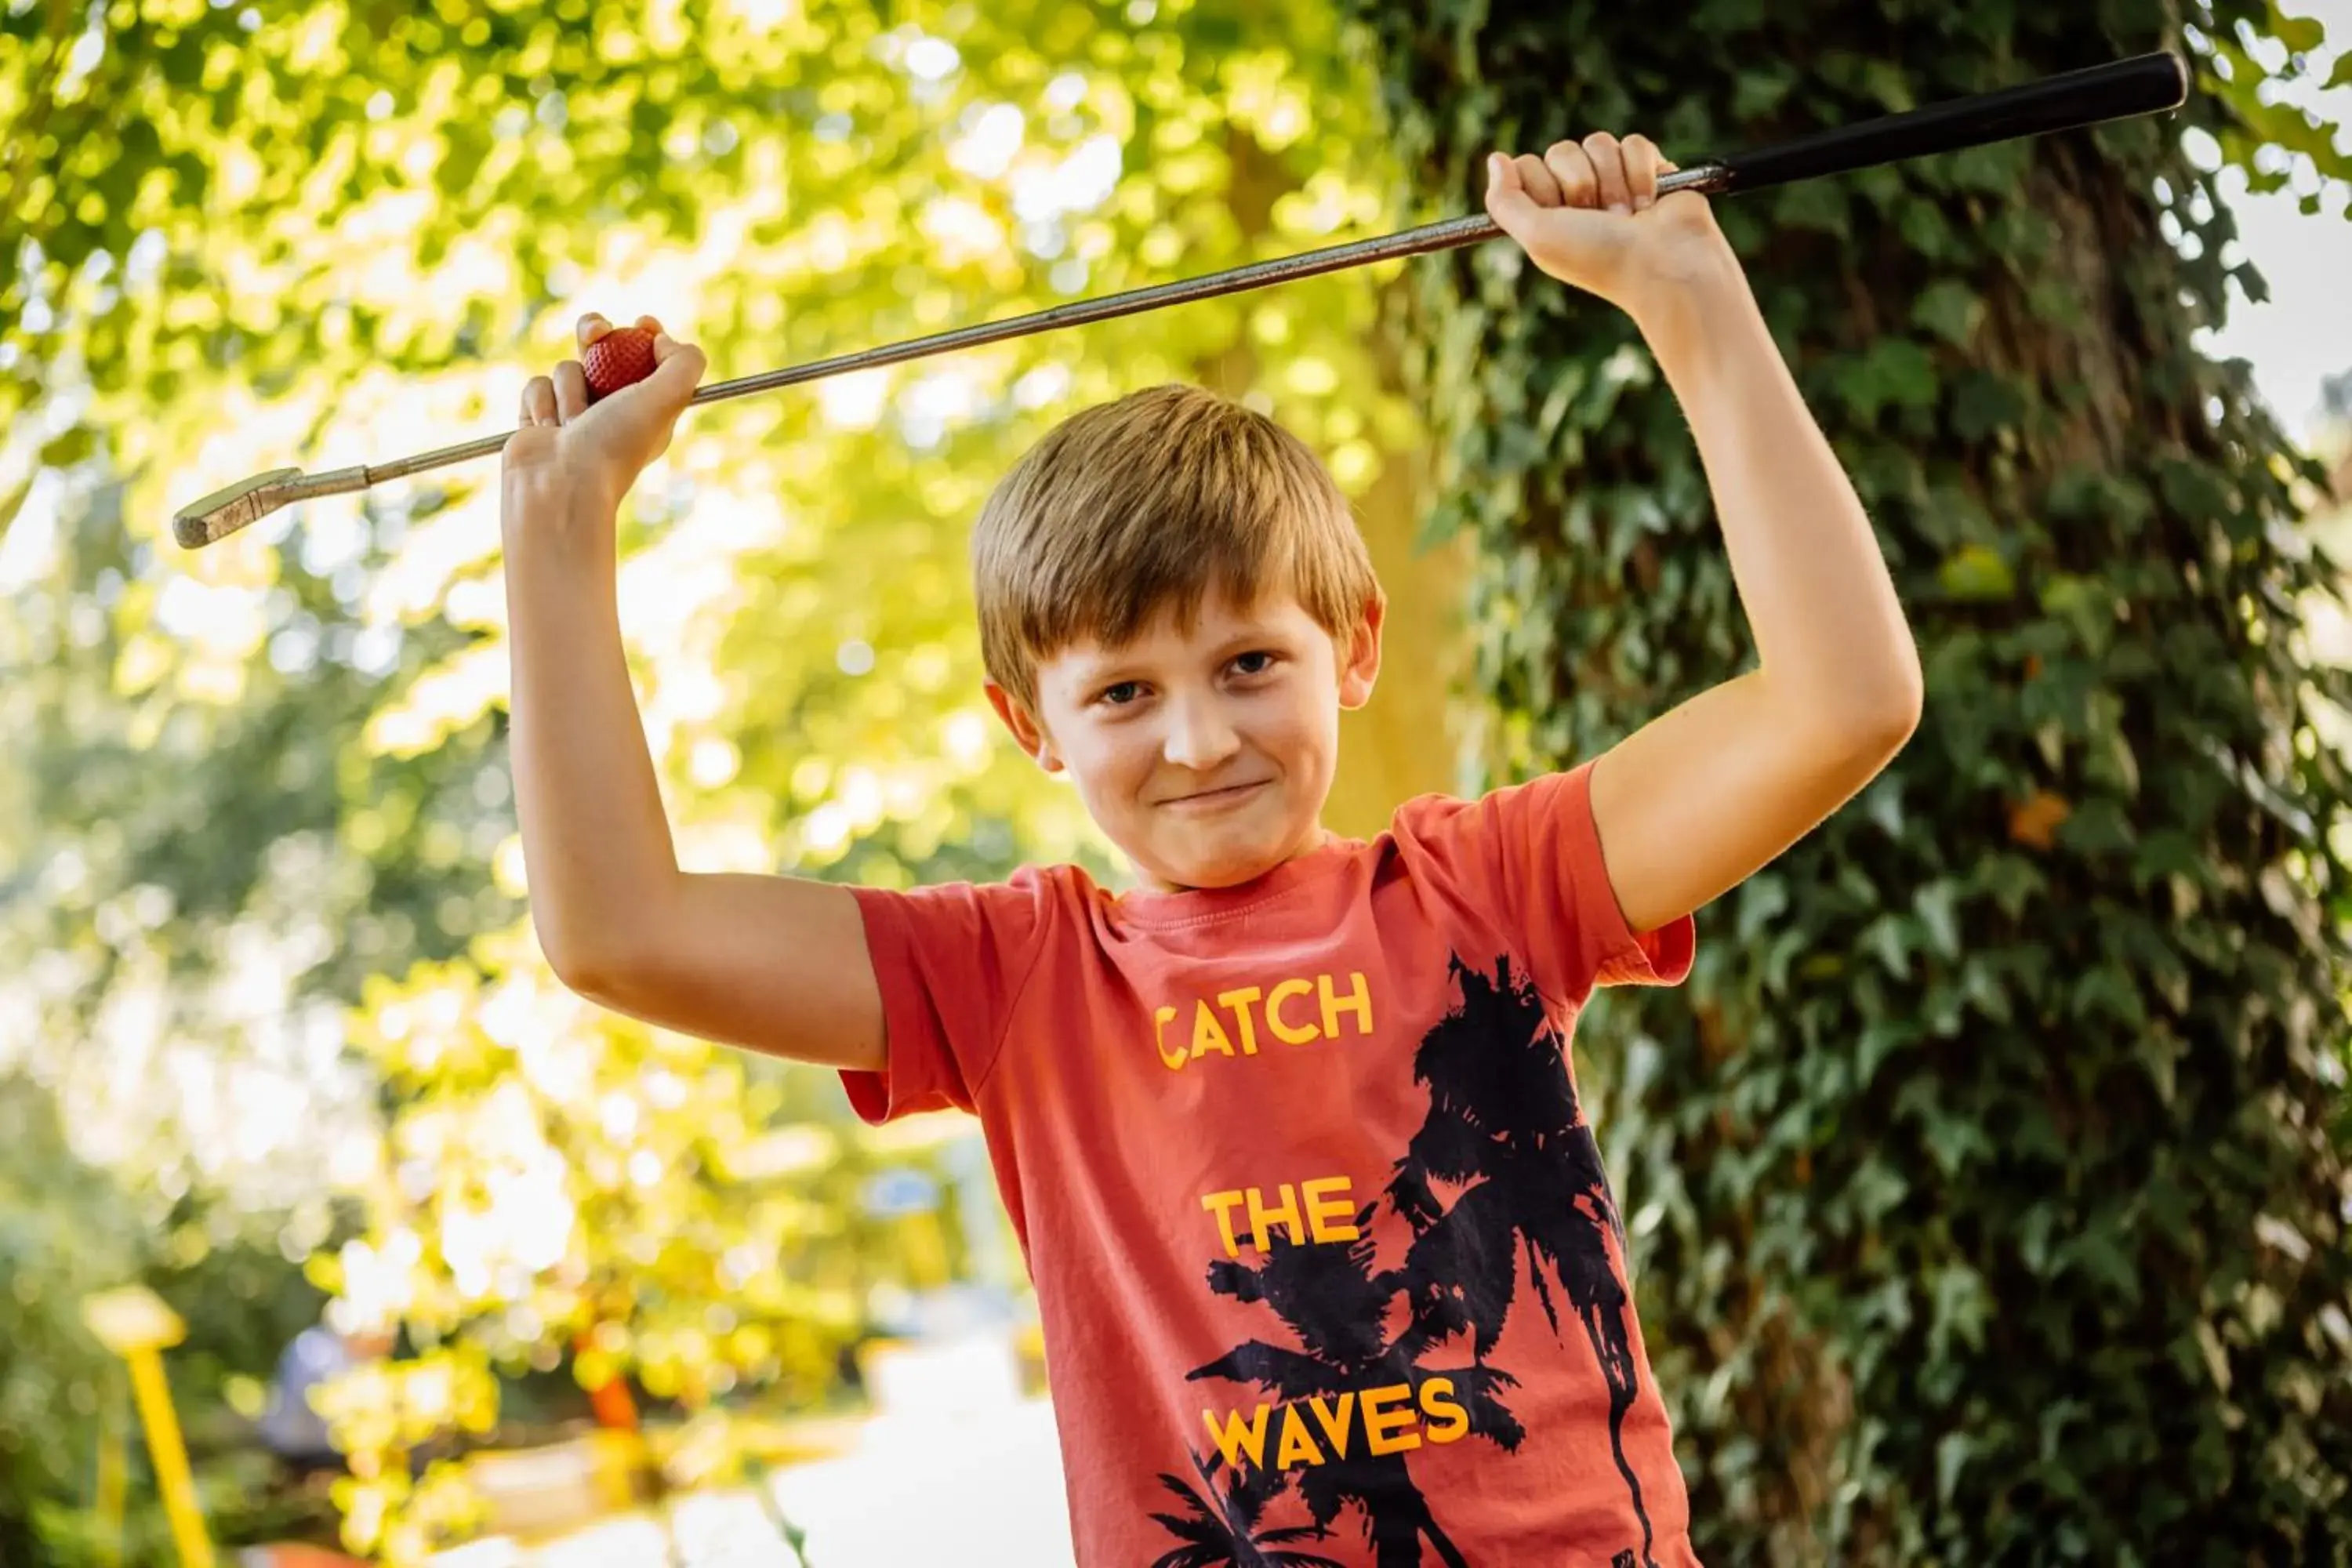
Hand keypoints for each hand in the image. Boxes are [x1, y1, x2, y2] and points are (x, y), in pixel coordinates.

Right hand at [501, 312, 707, 519]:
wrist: (558, 486)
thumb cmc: (614, 445)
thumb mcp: (667, 399)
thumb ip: (684, 363)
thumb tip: (662, 340)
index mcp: (647, 408)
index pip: (649, 359)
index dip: (645, 336)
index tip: (642, 324)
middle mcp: (611, 409)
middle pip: (604, 349)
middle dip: (596, 332)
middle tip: (595, 333)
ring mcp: (573, 413)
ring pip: (566, 367)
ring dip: (569, 389)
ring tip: (573, 425)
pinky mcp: (539, 416)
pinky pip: (536, 385)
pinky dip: (542, 403)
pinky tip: (548, 431)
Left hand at [1481, 133, 1738, 328]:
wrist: (1665, 264)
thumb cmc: (1600, 258)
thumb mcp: (1537, 236)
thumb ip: (1505, 201)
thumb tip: (1496, 159)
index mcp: (1547, 214)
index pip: (1526, 166)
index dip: (1541, 185)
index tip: (1558, 213)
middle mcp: (1578, 197)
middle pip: (1561, 151)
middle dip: (1580, 184)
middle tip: (1598, 217)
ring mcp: (1614, 183)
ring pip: (1598, 143)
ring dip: (1613, 182)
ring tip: (1627, 215)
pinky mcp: (1649, 171)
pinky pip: (1634, 143)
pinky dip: (1641, 172)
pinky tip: (1649, 204)